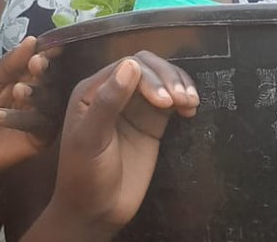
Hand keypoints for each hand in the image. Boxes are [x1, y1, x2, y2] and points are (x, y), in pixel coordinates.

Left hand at [0, 37, 60, 175]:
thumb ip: (7, 64)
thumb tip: (32, 40)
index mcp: (27, 76)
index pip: (43, 60)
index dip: (47, 52)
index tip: (46, 47)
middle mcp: (41, 93)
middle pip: (52, 79)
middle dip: (45, 70)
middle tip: (35, 64)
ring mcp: (43, 115)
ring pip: (50, 101)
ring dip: (35, 94)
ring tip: (17, 90)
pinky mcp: (40, 136)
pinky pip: (38, 125)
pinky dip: (20, 119)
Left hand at [48, 52, 199, 235]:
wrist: (96, 211)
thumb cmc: (85, 175)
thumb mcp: (91, 139)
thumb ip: (108, 102)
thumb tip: (131, 65)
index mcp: (92, 91)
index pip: (126, 67)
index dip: (149, 77)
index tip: (164, 102)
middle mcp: (114, 92)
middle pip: (147, 66)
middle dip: (167, 78)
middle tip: (181, 100)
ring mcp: (135, 107)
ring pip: (161, 79)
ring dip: (179, 84)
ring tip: (191, 103)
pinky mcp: (152, 122)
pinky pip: (171, 100)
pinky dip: (184, 98)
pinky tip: (191, 110)